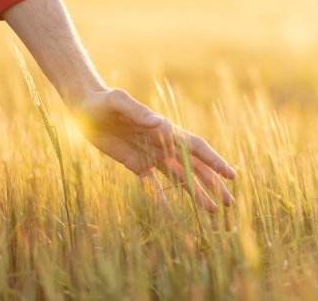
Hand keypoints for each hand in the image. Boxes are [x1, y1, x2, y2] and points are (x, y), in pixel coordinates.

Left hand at [74, 88, 236, 212]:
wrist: (85, 108)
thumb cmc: (103, 101)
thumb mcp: (118, 102)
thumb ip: (138, 112)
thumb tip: (161, 123)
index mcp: (165, 130)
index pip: (196, 148)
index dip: (215, 162)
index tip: (231, 175)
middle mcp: (164, 145)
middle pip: (195, 168)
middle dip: (213, 185)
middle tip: (229, 203)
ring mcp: (152, 156)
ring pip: (181, 179)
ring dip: (197, 194)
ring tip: (212, 211)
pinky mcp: (137, 164)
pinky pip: (153, 186)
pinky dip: (164, 201)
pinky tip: (174, 216)